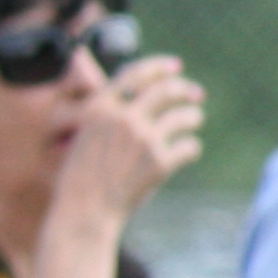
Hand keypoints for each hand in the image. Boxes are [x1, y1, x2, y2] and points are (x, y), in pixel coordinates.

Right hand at [51, 53, 206, 225]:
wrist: (84, 211)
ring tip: (194, 120)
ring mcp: (143, 140)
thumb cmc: (82, 175)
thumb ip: (109, 113)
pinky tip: (188, 150)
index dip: (159, 66)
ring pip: (184, 116)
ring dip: (193, 116)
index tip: (175, 66)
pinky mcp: (159, 163)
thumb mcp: (85, 134)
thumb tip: (144, 94)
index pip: (136, 73)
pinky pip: (189, 147)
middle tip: (195, 93)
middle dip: (185, 88)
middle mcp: (123, 118)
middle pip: (166, 90)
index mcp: (99, 107)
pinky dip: (191, 147)